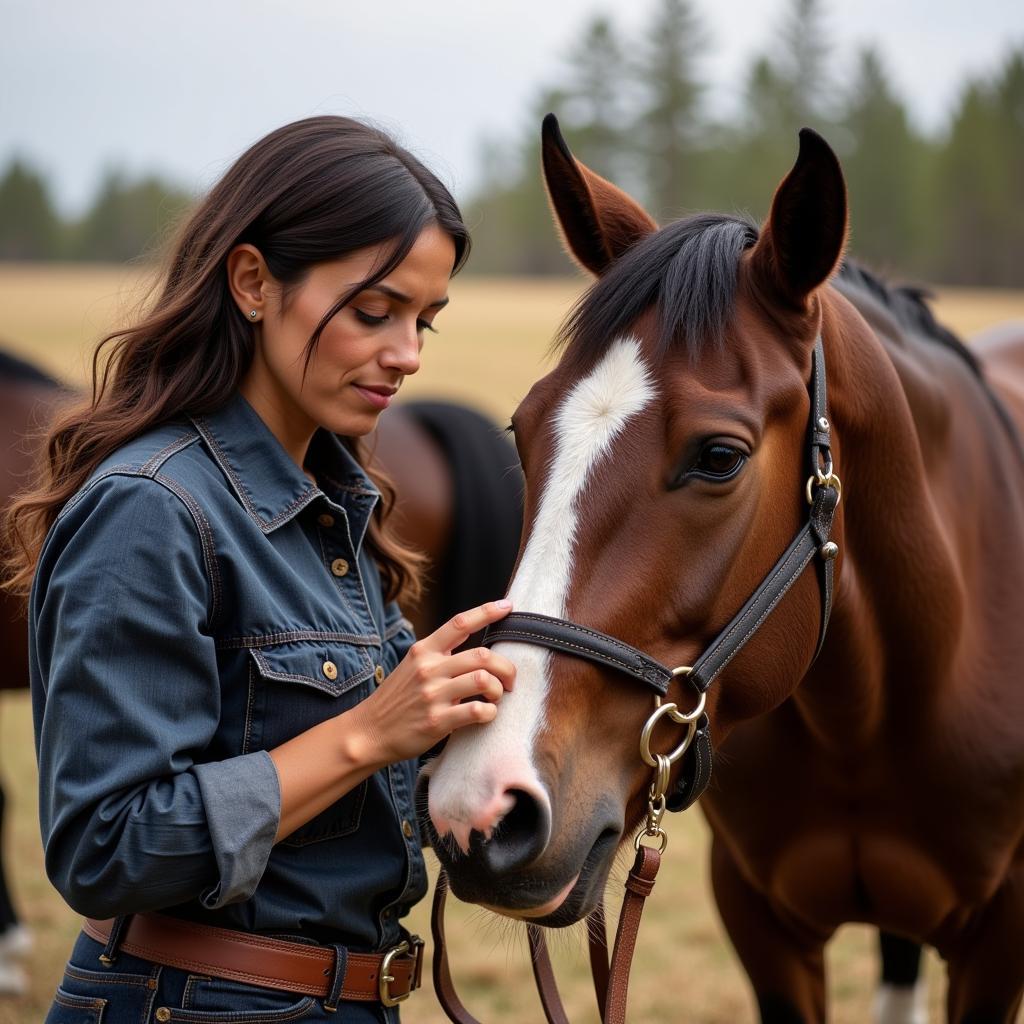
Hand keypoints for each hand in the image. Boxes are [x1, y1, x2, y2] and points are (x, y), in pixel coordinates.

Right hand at [349, 600, 515, 765]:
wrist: (369, 732)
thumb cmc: (397, 699)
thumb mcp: (412, 666)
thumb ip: (439, 655)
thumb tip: (477, 652)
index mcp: (424, 650)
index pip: (460, 623)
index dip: (487, 611)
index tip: (508, 606)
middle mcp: (429, 669)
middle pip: (482, 655)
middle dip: (506, 668)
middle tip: (510, 680)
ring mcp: (433, 695)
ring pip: (483, 680)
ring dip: (499, 690)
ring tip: (496, 698)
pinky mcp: (437, 721)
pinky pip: (477, 711)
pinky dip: (490, 713)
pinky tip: (486, 714)